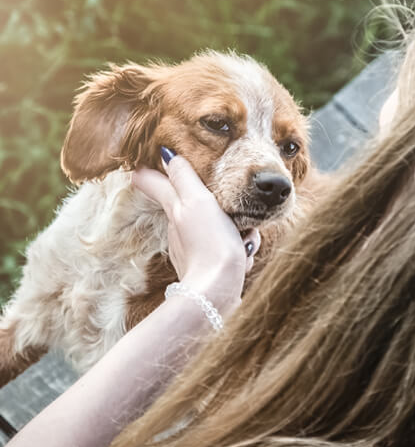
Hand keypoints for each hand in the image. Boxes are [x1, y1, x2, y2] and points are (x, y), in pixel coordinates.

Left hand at [132, 149, 259, 313]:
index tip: (139, 168)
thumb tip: (165, 154)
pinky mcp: (208, 271)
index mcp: (177, 211)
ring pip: (217, 231)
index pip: (158, 186)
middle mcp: (179, 231)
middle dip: (214, 207)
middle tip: (233, 214)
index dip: (150, 175)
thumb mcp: (197, 202)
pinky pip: (226, 254)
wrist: (217, 292)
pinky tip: (243, 259)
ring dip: (235, 233)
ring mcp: (193, 252)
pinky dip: (237, 254)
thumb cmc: (209, 245)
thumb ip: (183, 178)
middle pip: (194, 210)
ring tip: (243, 242)